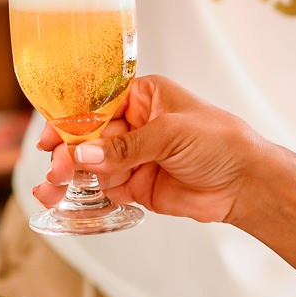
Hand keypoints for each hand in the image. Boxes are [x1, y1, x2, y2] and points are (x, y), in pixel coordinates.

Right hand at [33, 75, 279, 225]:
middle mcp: (134, 125)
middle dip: (70, 153)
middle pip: (89, 137)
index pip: (96, 103)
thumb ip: (126, 147)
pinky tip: (67, 199)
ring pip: (92, 164)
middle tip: (57, 169)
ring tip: (53, 189)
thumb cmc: (221, 142)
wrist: (246, 184)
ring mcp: (134, 156)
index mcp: (143, 97)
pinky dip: (86, 194)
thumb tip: (84, 154)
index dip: (71, 119)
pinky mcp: (136, 185)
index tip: (50, 136)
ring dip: (72, 176)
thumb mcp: (171, 134)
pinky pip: (104, 188)